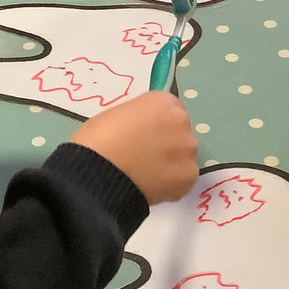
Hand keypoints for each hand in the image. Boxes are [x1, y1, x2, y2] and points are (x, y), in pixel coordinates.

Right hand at [71, 91, 198, 204]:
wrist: (99, 174)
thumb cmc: (99, 140)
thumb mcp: (114, 115)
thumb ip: (137, 118)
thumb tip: (140, 130)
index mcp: (162, 102)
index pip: (167, 108)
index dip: (155, 123)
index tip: (143, 134)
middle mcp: (182, 121)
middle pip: (178, 132)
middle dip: (165, 142)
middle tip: (143, 156)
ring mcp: (188, 150)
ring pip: (182, 156)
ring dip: (170, 163)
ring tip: (145, 174)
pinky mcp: (189, 176)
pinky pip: (182, 179)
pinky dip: (170, 183)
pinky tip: (151, 186)